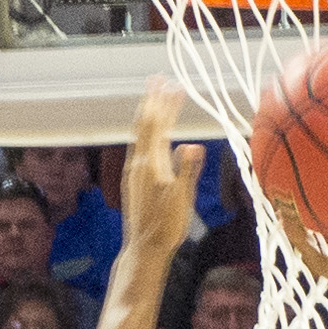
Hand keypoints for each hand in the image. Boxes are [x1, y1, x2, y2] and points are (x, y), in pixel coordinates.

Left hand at [119, 79, 204, 263]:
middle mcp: (139, 164)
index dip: (165, 104)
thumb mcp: (182, 199)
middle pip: (145, 125)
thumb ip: (187, 171)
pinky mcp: (134, 181)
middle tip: (158, 79)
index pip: (158, 126)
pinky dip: (145, 133)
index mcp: (151, 165)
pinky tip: (150, 134)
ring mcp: (134, 172)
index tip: (173, 85)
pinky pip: (139, 148)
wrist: (144, 249)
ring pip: (140, 136)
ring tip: (153, 99)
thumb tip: (193, 146)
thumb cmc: (166, 227)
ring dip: (148, 115)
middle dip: (153, 101)